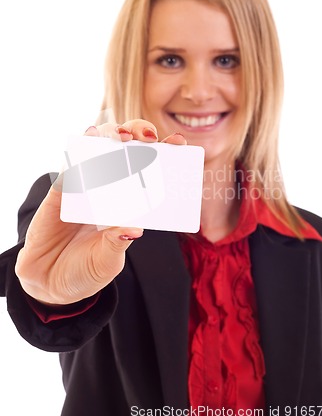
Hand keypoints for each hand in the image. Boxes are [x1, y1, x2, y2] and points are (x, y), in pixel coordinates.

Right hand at [15, 120, 185, 304]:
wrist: (49, 281)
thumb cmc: (85, 269)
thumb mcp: (107, 260)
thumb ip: (117, 242)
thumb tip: (134, 228)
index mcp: (129, 203)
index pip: (151, 170)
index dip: (165, 152)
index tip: (179, 143)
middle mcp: (109, 188)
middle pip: (126, 149)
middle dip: (138, 134)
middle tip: (147, 138)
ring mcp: (86, 185)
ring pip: (100, 147)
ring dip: (111, 134)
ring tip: (122, 136)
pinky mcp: (62, 190)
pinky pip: (71, 164)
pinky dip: (81, 148)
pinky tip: (90, 137)